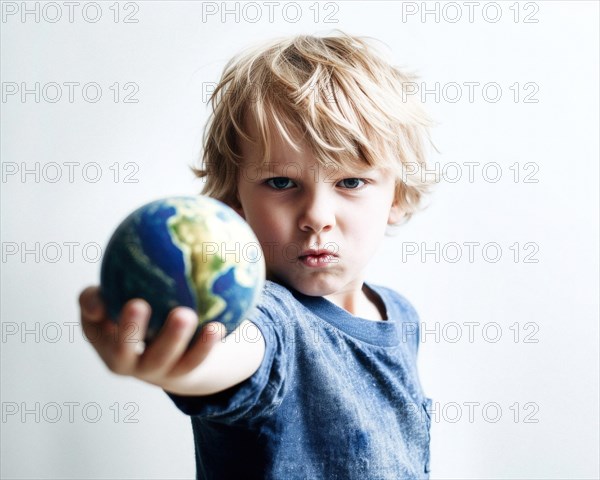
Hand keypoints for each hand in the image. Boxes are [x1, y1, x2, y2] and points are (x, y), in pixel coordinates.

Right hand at [78, 286, 227, 393]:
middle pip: (122, 350)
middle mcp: (123, 360)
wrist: (171, 353)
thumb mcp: (127, 295)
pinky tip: (216, 326)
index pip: (91, 324)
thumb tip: (127, 244)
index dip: (92, 311)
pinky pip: (193, 360)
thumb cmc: (144, 312)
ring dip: (173, 338)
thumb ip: (127, 273)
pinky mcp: (180, 374)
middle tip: (138, 304)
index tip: (100, 296)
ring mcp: (153, 370)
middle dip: (128, 329)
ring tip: (186, 315)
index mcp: (104, 338)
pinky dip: (205, 345)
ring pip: (162, 357)